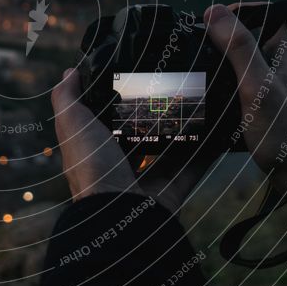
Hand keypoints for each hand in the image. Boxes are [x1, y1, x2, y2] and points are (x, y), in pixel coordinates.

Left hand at [51, 69, 212, 211]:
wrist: (117, 214)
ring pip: (170, 152)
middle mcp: (120, 166)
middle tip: (176, 88)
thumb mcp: (72, 125)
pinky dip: (207, 153)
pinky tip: (219, 131)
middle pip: (142, 137)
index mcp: (96, 150)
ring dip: (184, 133)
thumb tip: (70, 72)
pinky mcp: (172, 191)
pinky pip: (193, 169)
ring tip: (200, 104)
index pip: (108, 122)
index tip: (138, 76)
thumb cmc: (90, 166)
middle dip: (157, 117)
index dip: (119, 103)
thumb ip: (67, 98)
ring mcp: (147, 181)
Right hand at [203, 4, 286, 205]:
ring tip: (193, 75)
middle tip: (191, 53)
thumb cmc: (286, 129)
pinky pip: (239, 85)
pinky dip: (223, 88)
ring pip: (239, 63)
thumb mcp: (256, 84)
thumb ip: (239, 46)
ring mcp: (275, 83)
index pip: (257, 13)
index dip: (228, 15)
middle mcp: (282, 60)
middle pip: (245, 37)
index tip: (201, 27)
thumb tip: (213, 10)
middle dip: (218, 43)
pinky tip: (207, 99)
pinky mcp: (267, 104)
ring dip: (218, 67)